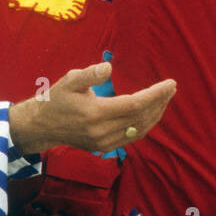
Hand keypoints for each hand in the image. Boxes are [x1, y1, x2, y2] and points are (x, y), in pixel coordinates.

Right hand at [8, 62, 176, 155]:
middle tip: (172, 87)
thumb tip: (109, 67)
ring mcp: (103, 142)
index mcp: (95, 113)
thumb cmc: (57, 98)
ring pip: (140, 130)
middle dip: (160, 102)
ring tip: (166, 98)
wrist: (42, 125)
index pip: (135, 104)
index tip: (170, 83)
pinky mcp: (104, 147)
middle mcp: (102, 131)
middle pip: (141, 117)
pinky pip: (132, 137)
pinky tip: (152, 112)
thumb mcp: (70, 80)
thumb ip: (90, 74)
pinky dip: (146, 124)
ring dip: (156, 114)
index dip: (155, 94)